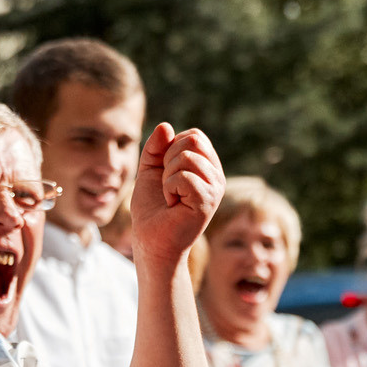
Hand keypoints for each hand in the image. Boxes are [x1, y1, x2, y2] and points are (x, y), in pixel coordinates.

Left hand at [127, 123, 224, 264]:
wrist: (151, 240)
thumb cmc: (152, 208)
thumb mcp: (149, 170)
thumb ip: (156, 147)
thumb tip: (166, 126)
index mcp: (207, 167)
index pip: (194, 135)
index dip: (171, 148)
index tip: (166, 173)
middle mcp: (216, 176)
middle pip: (194, 139)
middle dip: (169, 158)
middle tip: (167, 184)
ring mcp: (215, 189)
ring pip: (187, 157)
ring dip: (167, 176)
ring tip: (171, 196)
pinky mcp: (208, 202)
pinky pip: (184, 176)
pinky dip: (169, 188)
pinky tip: (172, 205)